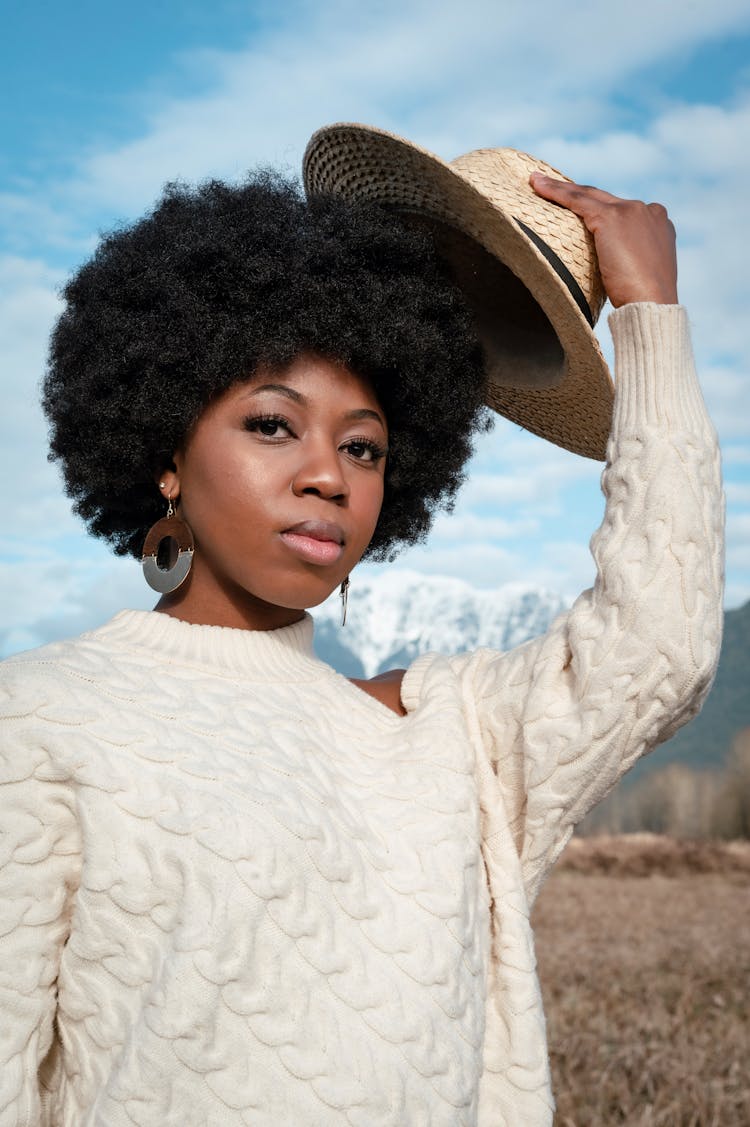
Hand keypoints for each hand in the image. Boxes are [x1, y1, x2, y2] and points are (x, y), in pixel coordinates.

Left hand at [529, 173, 677, 307]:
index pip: (622, 210)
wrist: (652, 304)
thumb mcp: (640, 273)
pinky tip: (537, 186)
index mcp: (658, 223)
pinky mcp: (611, 217)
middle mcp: (647, 211)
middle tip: (549, 186)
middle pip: (603, 198)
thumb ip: (630, 259)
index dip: (597, 209)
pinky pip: (577, 200)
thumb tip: (610, 267)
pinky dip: (555, 192)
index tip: (579, 211)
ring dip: (559, 187)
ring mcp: (630, 211)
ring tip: (536, 181)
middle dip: (576, 193)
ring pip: (587, 195)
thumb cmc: (643, 301)